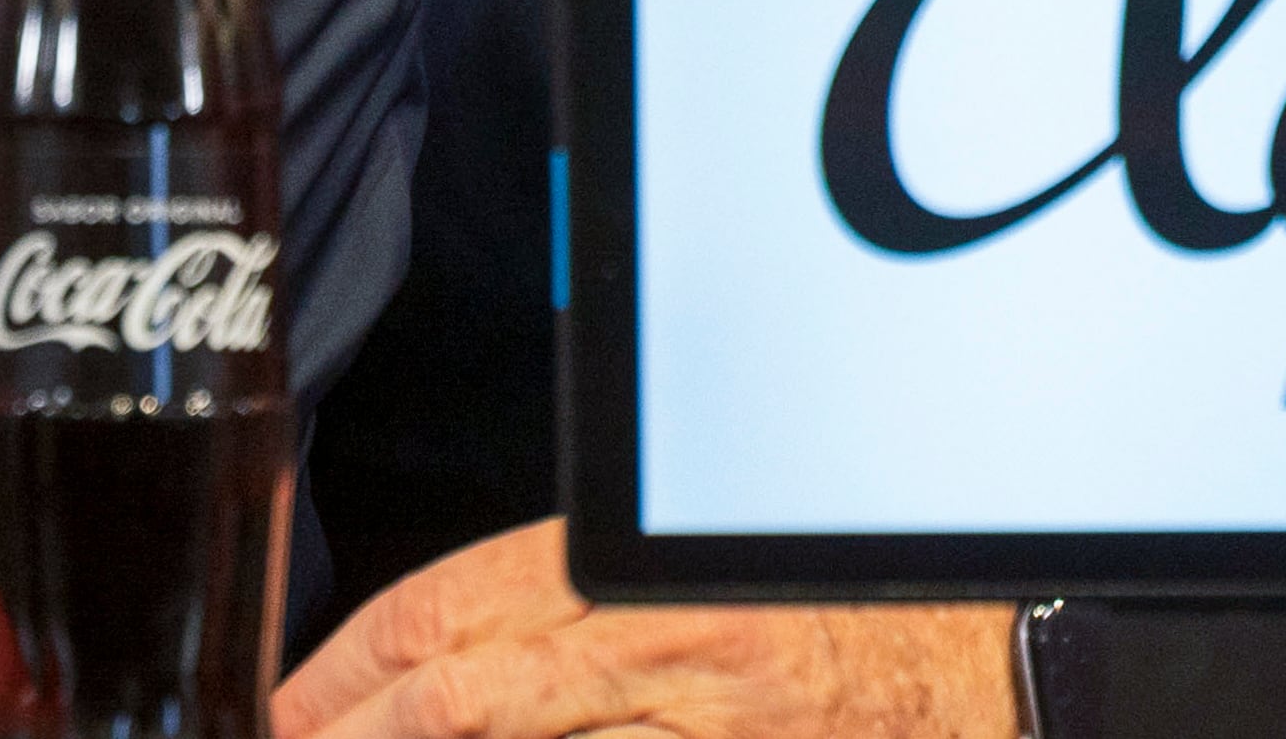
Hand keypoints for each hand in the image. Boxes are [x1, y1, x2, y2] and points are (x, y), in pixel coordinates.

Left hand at [276, 521, 1013, 738]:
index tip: (284, 709)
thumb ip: (579, 600)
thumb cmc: (845, 601)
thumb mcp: (696, 564)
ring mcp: (701, 730)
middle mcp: (659, 649)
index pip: (445, 610)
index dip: (341, 671)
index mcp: (636, 568)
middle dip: (351, 737)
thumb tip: (449, 653)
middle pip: (458, 698)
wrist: (1001, 654)